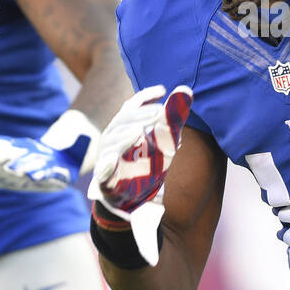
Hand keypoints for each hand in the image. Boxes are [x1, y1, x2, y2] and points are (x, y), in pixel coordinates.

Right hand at [0, 109, 99, 191]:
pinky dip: (49, 174)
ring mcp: (32, 179)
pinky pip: (51, 176)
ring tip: (14, 166)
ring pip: (25, 173)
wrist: (58, 165)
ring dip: (20, 169)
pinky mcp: (54, 178)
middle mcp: (10, 178)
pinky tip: (47, 173)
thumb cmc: (24, 158)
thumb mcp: (4, 148)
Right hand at [87, 85, 192, 218]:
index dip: (145, 97)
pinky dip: (106, 166)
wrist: (132, 198)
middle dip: (140, 116)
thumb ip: (172, 118)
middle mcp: (112, 137)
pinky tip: (112, 161)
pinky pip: (103, 171)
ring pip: (112, 143)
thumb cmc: (146, 163)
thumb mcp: (162, 141)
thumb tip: (186, 91)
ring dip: (124, 137)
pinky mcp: (104, 179)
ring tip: (138, 133)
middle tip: (158, 114)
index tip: (162, 91)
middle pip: (123, 121)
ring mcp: (106, 157)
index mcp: (124, 126)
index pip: (132, 106)